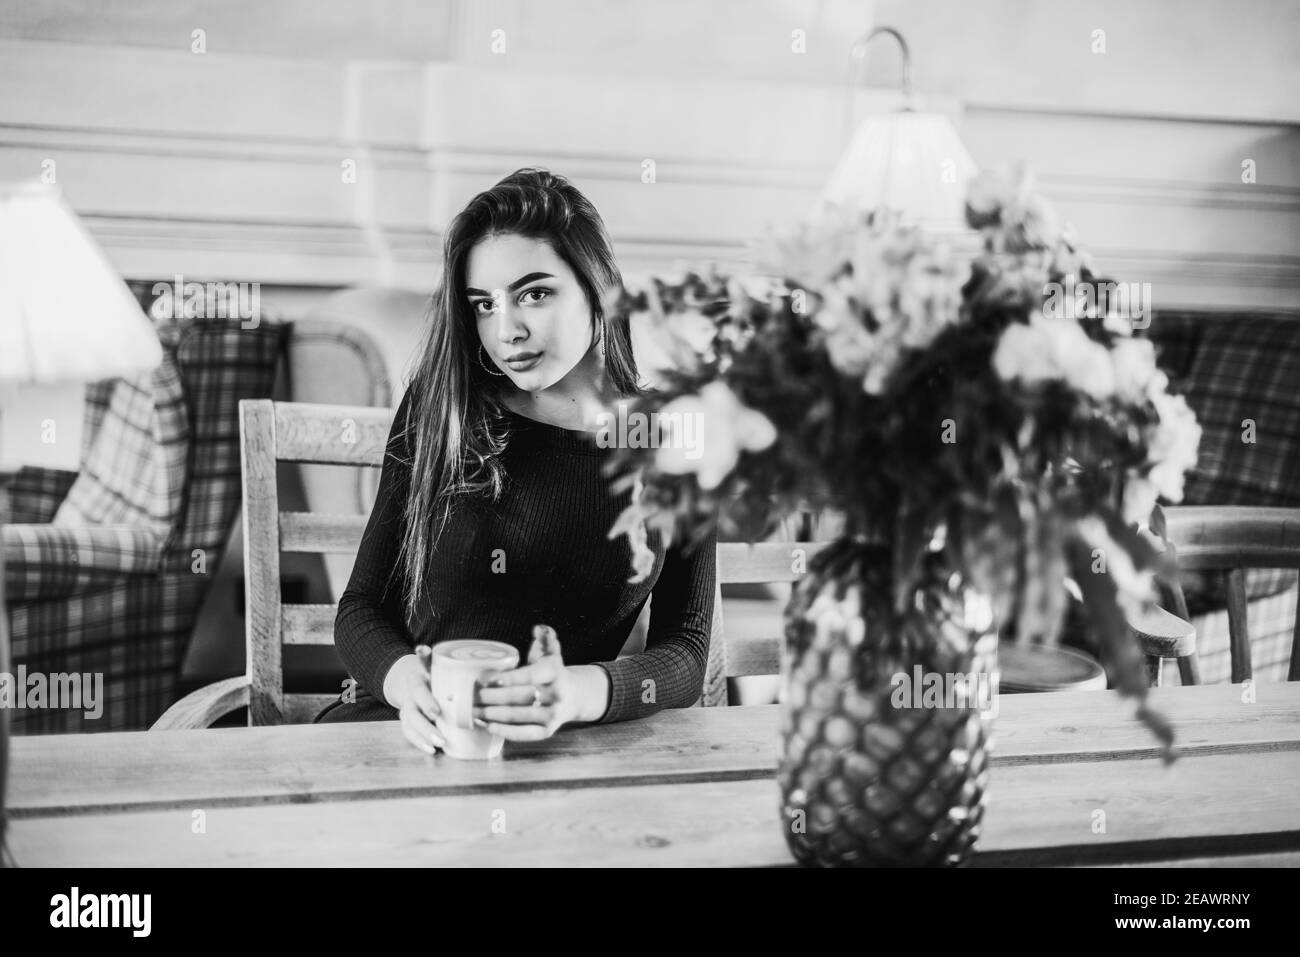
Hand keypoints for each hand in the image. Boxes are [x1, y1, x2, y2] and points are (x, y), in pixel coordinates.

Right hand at [386, 647, 445, 754]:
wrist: (408, 680)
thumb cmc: (428, 672)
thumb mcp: (430, 664)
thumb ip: (428, 659)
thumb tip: (423, 648)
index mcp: (416, 682)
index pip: (418, 692)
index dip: (426, 702)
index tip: (436, 713)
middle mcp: (409, 698)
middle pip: (412, 715)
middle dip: (425, 727)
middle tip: (441, 738)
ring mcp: (406, 712)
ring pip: (410, 727)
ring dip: (423, 738)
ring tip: (437, 747)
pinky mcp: (407, 722)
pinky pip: (410, 735)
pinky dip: (420, 743)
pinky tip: (432, 751)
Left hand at [473, 625, 576, 741]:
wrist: (575, 696)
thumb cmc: (554, 672)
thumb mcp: (552, 653)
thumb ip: (546, 638)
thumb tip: (538, 628)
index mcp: (555, 672)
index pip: (530, 675)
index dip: (508, 678)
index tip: (487, 679)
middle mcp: (556, 695)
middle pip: (520, 697)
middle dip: (494, 698)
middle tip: (473, 696)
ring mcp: (552, 715)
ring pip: (519, 716)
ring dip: (493, 715)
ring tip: (474, 711)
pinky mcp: (547, 731)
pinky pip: (524, 734)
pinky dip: (504, 732)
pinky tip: (487, 726)